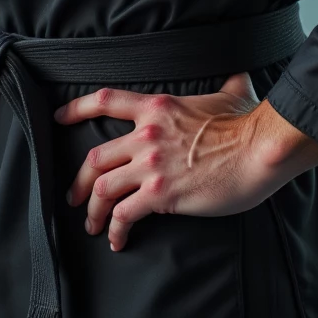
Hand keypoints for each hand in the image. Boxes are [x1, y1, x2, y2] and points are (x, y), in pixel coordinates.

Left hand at [56, 73, 288, 251]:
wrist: (258, 150)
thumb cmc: (246, 125)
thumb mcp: (229, 97)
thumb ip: (226, 86)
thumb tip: (239, 77)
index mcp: (156, 108)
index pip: (105, 101)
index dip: (77, 109)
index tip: (60, 117)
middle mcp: (145, 134)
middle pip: (95, 157)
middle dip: (80, 181)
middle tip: (74, 196)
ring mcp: (150, 165)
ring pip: (102, 188)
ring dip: (93, 210)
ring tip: (93, 225)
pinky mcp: (160, 193)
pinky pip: (125, 214)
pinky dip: (116, 230)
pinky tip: (118, 240)